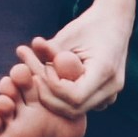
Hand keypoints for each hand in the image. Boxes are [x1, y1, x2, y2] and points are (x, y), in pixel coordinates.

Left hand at [17, 0, 137, 118]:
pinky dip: (64, 99)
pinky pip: (81, 107)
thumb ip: (49, 49)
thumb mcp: (68, 34)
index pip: (74, 96)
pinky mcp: (106, 97)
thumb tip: (24, 51)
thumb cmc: (88, 26)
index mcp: (105, 70)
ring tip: (44, 78)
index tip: (46, 67)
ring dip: (54, 99)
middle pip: (73, 109)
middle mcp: (112, 87)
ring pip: (76, 112)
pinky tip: (55, 82)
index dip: (54, 86)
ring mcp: (111, 94)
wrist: (113, 24)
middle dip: (49, 97)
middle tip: (37, 78)